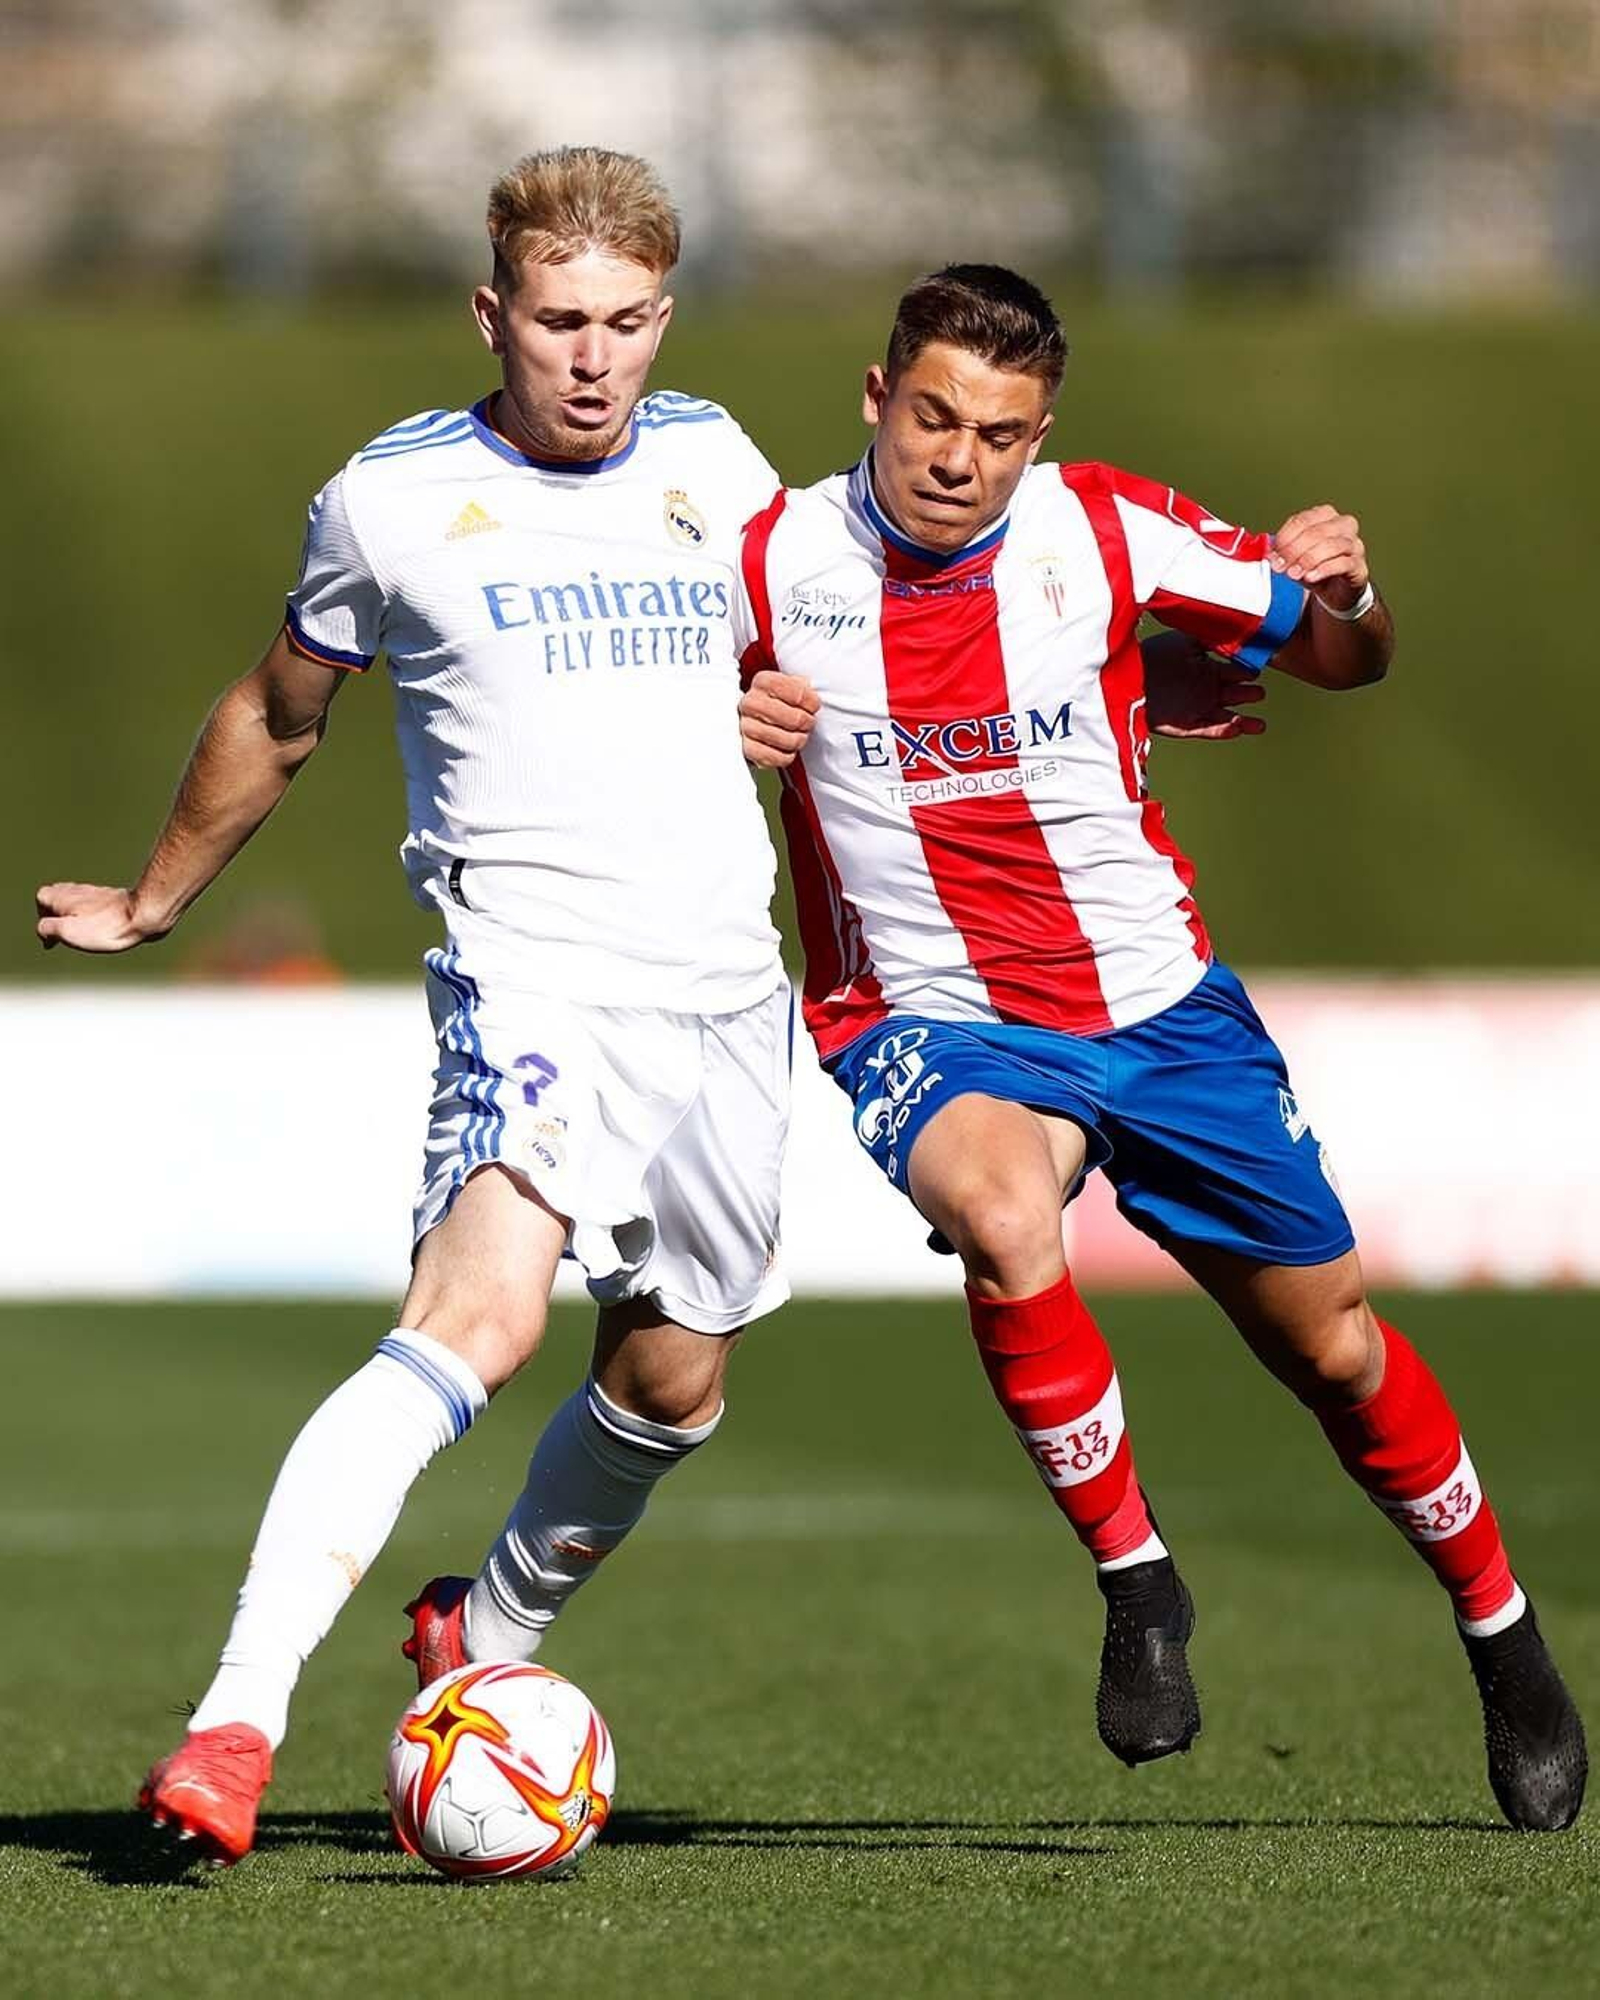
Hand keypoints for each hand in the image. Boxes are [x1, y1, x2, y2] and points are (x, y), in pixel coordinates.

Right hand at [36, 882, 165, 952]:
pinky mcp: (112, 898)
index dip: (44, 919)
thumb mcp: (67, 932)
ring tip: (85, 932)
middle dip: (58, 915)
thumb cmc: (105, 927)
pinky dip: (93, 915)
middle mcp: (76, 890)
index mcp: (62, 896)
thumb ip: (46, 928)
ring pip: (76, 900)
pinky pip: (95, 904)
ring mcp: (95, 892)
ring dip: (76, 915)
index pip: (41, 900)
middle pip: (57, 897)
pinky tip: (103, 926)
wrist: (142, 915)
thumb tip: (43, 929)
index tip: (55, 939)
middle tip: (68, 934)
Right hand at [739, 669, 820, 768]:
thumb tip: (812, 695)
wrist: (753, 720)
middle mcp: (750, 703)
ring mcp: (746, 726)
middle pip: (796, 719)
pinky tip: (785, 748)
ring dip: (798, 740)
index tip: (812, 706)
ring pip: (789, 741)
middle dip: (807, 724)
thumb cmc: (777, 702)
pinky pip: (777, 758)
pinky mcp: (747, 749)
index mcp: (763, 682)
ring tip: (796, 735)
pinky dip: (787, 756)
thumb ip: (803, 685)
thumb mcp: (790, 685)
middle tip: (806, 723)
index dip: (812, 703)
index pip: (799, 694)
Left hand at [1142, 631, 1266, 739]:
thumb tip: (1237, 632)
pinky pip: (1207, 730)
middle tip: (1259, 694)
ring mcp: (1196, 709)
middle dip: (1249, 695)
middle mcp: (1206, 690)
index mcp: (1208, 670)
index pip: (1236, 673)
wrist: (1127, 676)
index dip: (1247, 673)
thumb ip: (1211, 638)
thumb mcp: (1185, 640)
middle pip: (1235, 695)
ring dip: (1243, 722)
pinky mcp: (1184, 725)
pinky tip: (1235, 728)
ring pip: (1226, 718)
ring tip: (1259, 725)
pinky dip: (1221, 731)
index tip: (1256, 672)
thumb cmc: (1155, 654)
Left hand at [1269, 503, 1367, 611]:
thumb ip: (1283, 553)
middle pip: (1317, 532)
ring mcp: (1354, 544)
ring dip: (1308, 560)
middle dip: (1294, 550)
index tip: (1273, 555)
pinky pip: (1343, 563)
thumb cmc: (1314, 568)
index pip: (1302, 520)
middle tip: (1279, 566)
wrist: (1334, 591)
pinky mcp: (1359, 565)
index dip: (1285, 538)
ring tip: (1294, 573)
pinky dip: (1324, 570)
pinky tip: (1310, 577)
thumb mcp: (1294, 558)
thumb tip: (1270, 554)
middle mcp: (1343, 525)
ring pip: (1332, 545)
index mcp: (1325, 516)